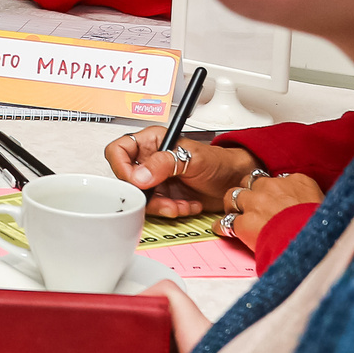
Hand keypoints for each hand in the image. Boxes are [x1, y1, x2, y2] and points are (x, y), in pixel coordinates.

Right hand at [104, 126, 261, 214]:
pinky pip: (156, 208)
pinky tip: (187, 205)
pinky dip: (172, 210)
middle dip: (146, 194)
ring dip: (162, 206)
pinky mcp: (164, 196)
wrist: (235, 182)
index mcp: (152, 141)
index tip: (136, 181)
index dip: (121, 167)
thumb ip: (164, 163)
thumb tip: (139, 175)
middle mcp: (150, 160)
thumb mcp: (192, 158)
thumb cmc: (219, 162)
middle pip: (127, 180)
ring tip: (180, 204)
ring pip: (142, 198)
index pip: (118, 151)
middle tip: (162, 198)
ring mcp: (156, 179)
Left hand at [224, 171, 322, 249]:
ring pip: (233, 196)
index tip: (269, 197)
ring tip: (234, 214)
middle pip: (250, 182)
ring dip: (233, 205)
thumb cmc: (320, 227)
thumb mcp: (322, 202)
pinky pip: (226, 222)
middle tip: (249, 205)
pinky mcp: (244, 222)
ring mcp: (255, 203)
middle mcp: (272, 187)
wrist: (310, 242)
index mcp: (294, 181)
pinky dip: (223, 227)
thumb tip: (303, 200)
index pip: (273, 178)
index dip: (269, 190)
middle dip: (248, 193)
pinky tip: (222, 230)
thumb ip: (307, 196)